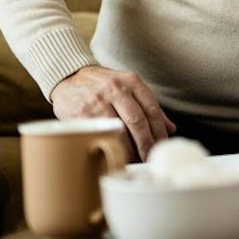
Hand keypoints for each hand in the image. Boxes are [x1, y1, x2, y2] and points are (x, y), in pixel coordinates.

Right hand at [51, 65, 176, 161]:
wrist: (69, 78)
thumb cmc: (104, 85)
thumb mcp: (128, 87)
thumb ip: (149, 106)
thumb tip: (169, 129)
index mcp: (131, 81)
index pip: (152, 109)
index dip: (159, 131)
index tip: (162, 145)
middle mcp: (116, 89)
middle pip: (138, 122)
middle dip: (147, 144)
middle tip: (151, 157)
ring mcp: (98, 101)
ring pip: (120, 131)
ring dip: (130, 150)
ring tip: (136, 159)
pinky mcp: (83, 114)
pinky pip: (101, 135)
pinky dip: (111, 148)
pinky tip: (116, 156)